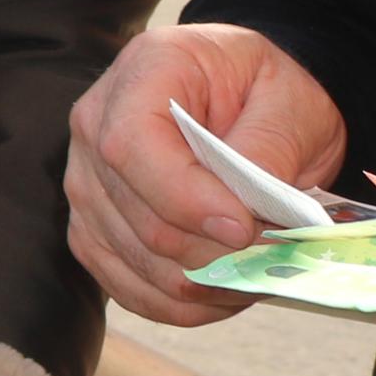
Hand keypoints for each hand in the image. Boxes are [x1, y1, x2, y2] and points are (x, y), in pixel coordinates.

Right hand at [65, 23, 344, 326]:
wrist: (251, 101)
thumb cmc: (267, 93)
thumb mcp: (289, 102)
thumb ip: (267, 151)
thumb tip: (244, 216)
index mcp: (143, 72)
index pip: (131, 145)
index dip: (185, 198)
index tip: (246, 227)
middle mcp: (94, 124)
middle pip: (139, 217)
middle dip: (213, 252)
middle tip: (273, 256)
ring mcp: (86, 180)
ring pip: (137, 260)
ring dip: (204, 283)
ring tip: (255, 271)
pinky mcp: (93, 228)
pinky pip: (127, 287)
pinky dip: (181, 303)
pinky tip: (222, 289)